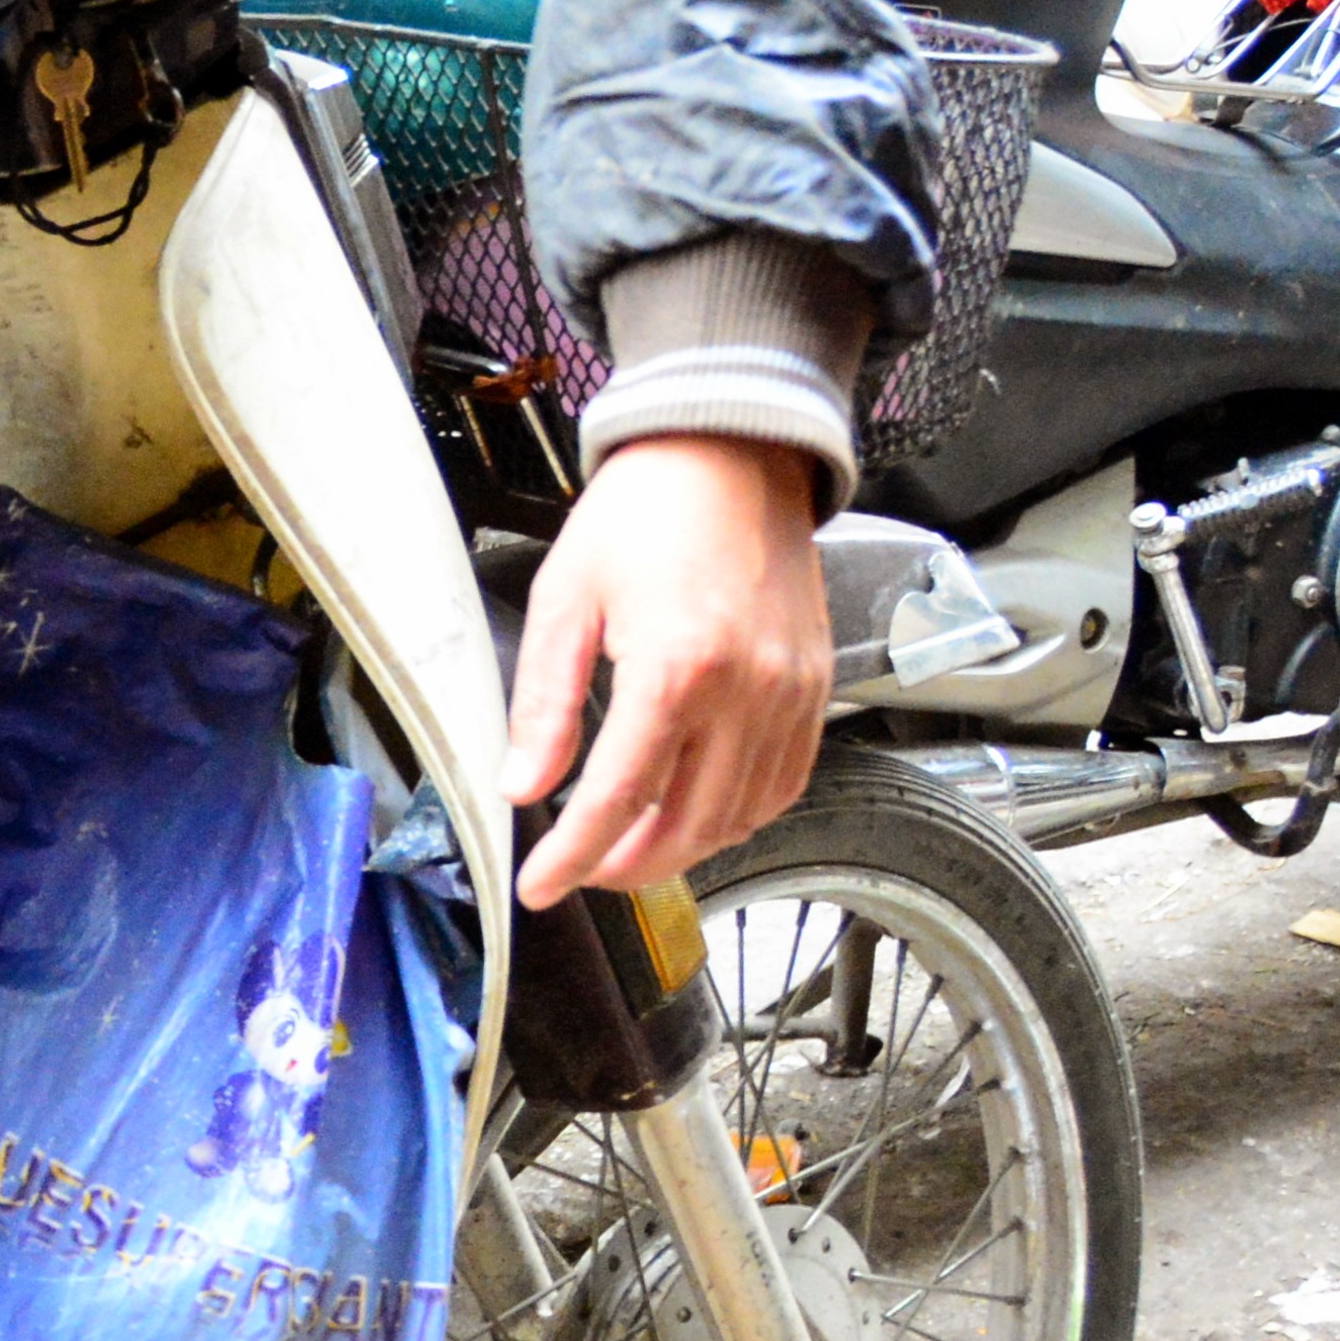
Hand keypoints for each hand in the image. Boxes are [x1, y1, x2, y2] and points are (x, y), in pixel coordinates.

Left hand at [507, 433, 828, 908]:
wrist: (731, 452)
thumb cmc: (646, 511)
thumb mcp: (566, 599)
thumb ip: (545, 703)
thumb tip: (523, 784)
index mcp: (675, 668)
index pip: (616, 800)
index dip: (573, 859)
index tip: (541, 888)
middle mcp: (746, 690)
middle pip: (686, 827)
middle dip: (627, 868)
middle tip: (584, 870)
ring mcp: (791, 692)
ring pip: (740, 817)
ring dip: (682, 849)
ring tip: (632, 846)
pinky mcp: (816, 687)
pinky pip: (784, 783)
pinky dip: (739, 815)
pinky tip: (697, 810)